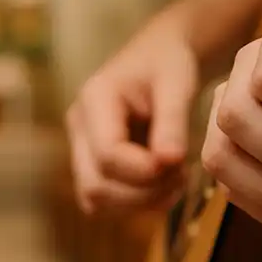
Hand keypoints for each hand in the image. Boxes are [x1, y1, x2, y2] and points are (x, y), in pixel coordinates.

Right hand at [66, 17, 198, 214]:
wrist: (160, 57)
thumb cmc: (169, 63)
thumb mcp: (177, 83)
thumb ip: (172, 122)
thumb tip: (168, 162)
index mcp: (94, 99)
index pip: (108, 154)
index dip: (144, 171)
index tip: (180, 164)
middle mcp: (79, 126)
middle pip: (96, 185)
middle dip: (144, 192)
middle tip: (181, 174)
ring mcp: (82, 148)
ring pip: (97, 199)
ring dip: (141, 202)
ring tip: (176, 178)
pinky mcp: (94, 164)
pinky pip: (105, 201)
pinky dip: (137, 203)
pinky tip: (165, 185)